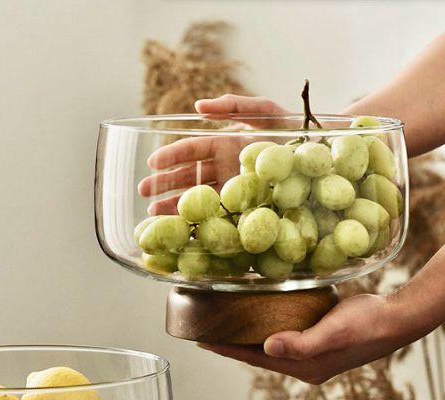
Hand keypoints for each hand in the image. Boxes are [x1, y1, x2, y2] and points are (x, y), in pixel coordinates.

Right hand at [138, 95, 287, 215]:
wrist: (320, 157)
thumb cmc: (294, 131)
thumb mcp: (265, 111)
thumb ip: (234, 105)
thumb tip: (198, 107)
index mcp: (224, 145)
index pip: (190, 150)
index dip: (170, 156)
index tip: (152, 163)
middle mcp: (224, 169)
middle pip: (187, 177)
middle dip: (163, 185)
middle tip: (143, 192)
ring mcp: (232, 191)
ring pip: (196, 199)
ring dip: (173, 206)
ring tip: (153, 215)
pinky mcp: (242, 209)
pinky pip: (216, 216)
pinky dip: (198, 223)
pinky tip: (181, 229)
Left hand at [199, 294, 409, 383]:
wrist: (398, 319)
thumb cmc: (368, 323)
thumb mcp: (334, 331)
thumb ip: (302, 343)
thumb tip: (267, 348)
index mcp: (304, 367)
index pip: (254, 359)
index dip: (227, 350)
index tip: (202, 341)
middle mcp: (305, 366)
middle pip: (258, 357)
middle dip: (232, 346)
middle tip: (207, 332)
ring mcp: (312, 357)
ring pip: (270, 349)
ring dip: (248, 340)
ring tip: (226, 327)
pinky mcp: (319, 345)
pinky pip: (284, 340)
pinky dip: (267, 332)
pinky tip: (260, 321)